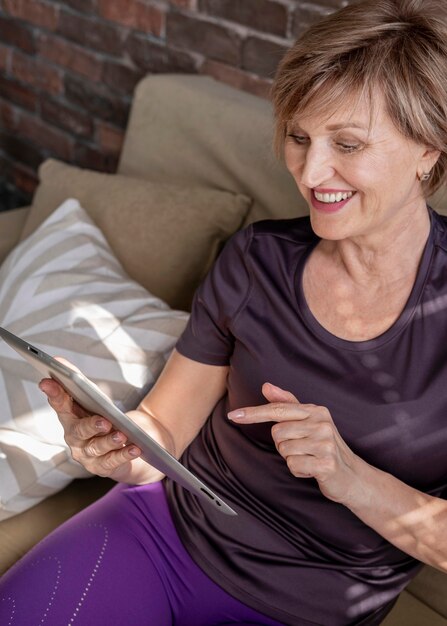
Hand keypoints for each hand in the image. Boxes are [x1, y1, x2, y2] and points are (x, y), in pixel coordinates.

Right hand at [39, 359, 143, 481]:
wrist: (129, 443)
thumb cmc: (106, 417)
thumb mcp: (95, 399)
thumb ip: (77, 381)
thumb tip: (57, 360)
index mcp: (70, 417)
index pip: (59, 404)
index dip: (54, 393)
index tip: (48, 381)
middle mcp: (74, 438)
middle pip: (79, 431)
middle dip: (91, 425)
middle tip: (104, 421)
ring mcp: (87, 455)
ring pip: (97, 447)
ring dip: (110, 441)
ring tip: (122, 435)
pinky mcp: (102, 467)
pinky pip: (113, 461)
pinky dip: (124, 454)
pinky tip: (135, 448)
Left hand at [228, 382, 360, 503]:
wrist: (351, 475)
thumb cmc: (324, 446)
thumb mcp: (308, 421)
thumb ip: (287, 403)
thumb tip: (266, 386)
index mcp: (316, 410)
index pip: (277, 409)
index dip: (253, 413)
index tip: (233, 416)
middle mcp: (321, 423)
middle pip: (277, 433)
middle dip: (284, 444)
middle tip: (303, 448)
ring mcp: (325, 443)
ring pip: (284, 450)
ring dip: (292, 458)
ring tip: (309, 458)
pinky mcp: (326, 463)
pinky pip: (293, 465)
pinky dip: (299, 470)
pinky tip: (312, 469)